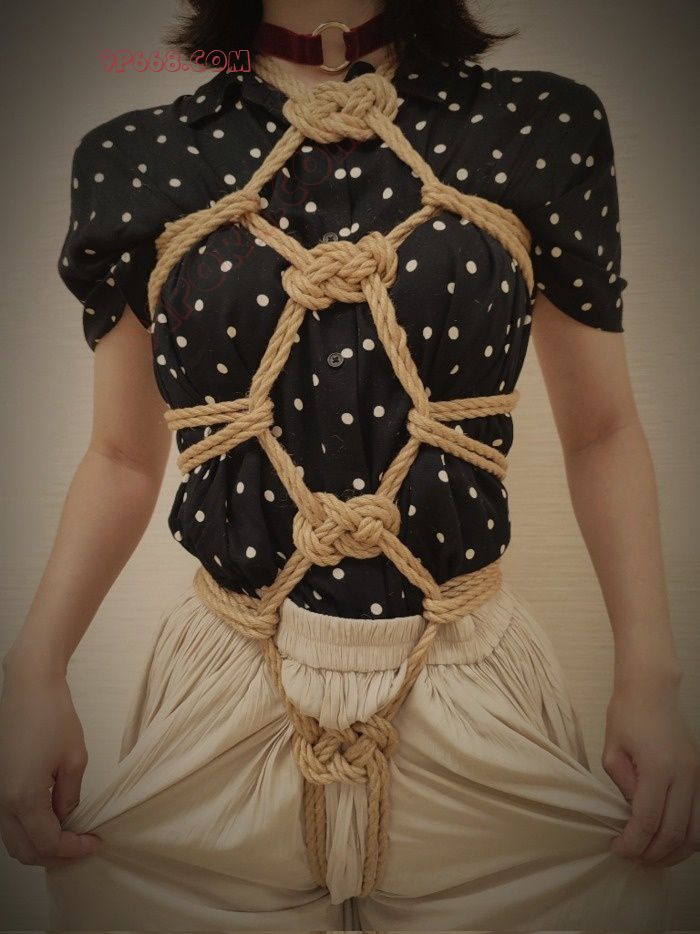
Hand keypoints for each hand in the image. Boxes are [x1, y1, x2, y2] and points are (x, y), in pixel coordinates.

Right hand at [0, 653, 101, 867]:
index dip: (74, 849)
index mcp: (23, 800)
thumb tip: (66, 819)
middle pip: (25, 850)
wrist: (28, 687)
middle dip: (55, 855)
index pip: (48, 843)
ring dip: (40, 844)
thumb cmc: (53, 717)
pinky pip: (9, 821)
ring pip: (14, 839)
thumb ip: (69, 797)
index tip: (95, 842)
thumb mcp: (74, 759)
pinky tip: (52, 819)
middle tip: (82, 845)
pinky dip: (29, 829)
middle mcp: (3, 803)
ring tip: (70, 835)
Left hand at [603, 677, 699, 867]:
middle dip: (653, 853)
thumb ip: (624, 787)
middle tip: (633, 857)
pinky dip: (690, 837)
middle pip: (675, 833)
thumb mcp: (612, 752)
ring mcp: (699, 777)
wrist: (652, 691)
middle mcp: (686, 775)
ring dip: (675, 852)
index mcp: (659, 768)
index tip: (618, 849)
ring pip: (697, 833)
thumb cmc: (626, 716)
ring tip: (653, 856)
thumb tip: (634, 816)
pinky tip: (671, 841)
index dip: (633, 843)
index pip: (648, 821)